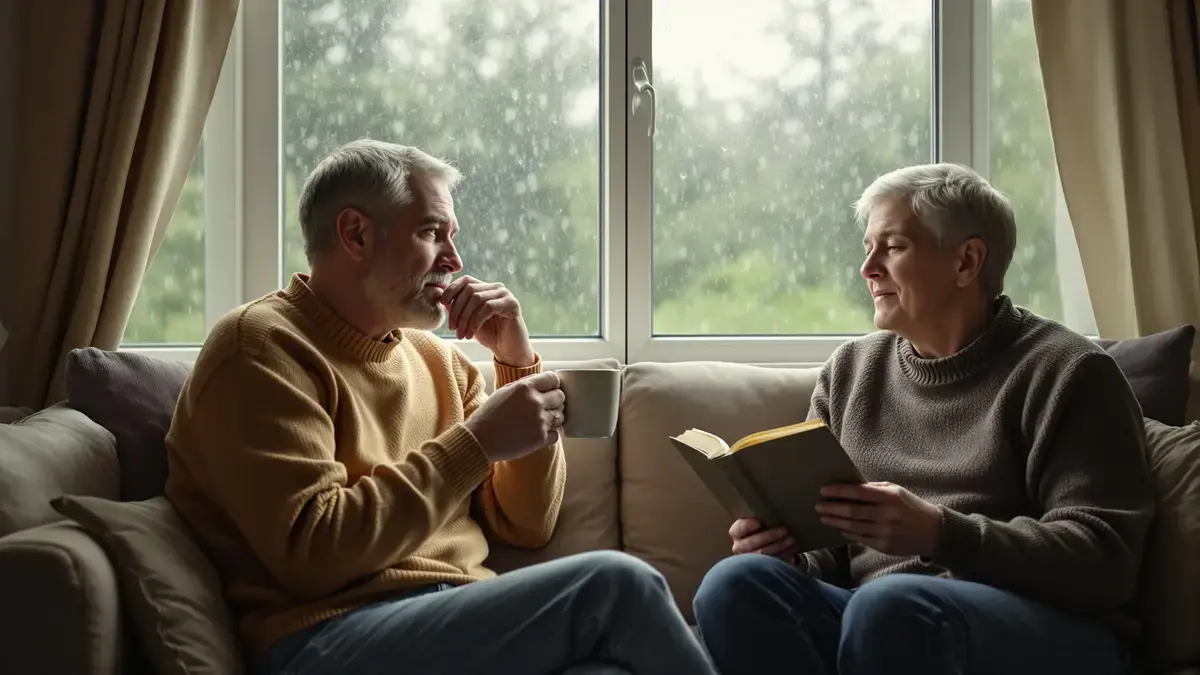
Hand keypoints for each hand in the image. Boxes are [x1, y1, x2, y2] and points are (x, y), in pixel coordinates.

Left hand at [440, 275, 533, 365]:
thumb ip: (457, 308)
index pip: (466, 280)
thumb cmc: (489, 335)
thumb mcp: (468, 320)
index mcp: (485, 288)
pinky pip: (488, 308)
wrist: (508, 350)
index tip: (442, 303)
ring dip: (465, 318)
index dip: (452, 289)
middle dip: (457, 309)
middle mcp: (496, 288)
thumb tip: (440, 296)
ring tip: (461, 334)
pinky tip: (471, 334)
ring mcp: (505, 294)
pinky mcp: (512, 304)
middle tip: (452, 328)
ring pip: (477, 298)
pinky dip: (475, 321)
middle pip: (469, 290)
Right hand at [464, 371, 563, 461]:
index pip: (553, 379)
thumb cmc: (489, 415)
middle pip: (560, 397)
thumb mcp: (504, 391)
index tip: (549, 390)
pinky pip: (556, 433)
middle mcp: (535, 402)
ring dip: (553, 418)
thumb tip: (543, 383)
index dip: (553, 385)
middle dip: (555, 401)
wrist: (480, 440)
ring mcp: (539, 421)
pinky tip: (537, 433)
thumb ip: (525, 385)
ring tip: (539, 421)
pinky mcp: (540, 438)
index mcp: (525, 387)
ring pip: (560, 416)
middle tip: (545, 407)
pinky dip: (550, 434)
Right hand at [729, 517, 799, 562]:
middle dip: (769, 536)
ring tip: (792, 539)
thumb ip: (765, 517)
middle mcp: (740, 548)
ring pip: (763, 555)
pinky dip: (785, 555)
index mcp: (737, 533)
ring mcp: (750, 561)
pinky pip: (773, 563)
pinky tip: (794, 549)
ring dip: (779, 546)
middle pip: (751, 544)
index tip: (759, 522)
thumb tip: (781, 509)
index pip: (737, 529)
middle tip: (784, 529)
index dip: (747, 526)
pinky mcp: (762, 569)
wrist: (774, 546)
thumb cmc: (767, 529)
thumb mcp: (764, 521)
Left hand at [815, 482, 941, 556]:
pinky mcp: (884, 546)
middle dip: (831, 508)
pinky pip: (860, 538)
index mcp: (889, 497)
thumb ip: (874, 488)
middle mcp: (886, 515)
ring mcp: (884, 532)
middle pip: (851, 511)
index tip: (823, 490)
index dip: (837, 491)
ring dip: (835, 521)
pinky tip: (840, 527)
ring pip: (852, 526)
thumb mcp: (896, 491)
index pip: (857, 492)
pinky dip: (847, 532)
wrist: (933, 531)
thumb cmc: (911, 507)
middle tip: (817, 506)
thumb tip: (850, 487)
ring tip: (823, 517)